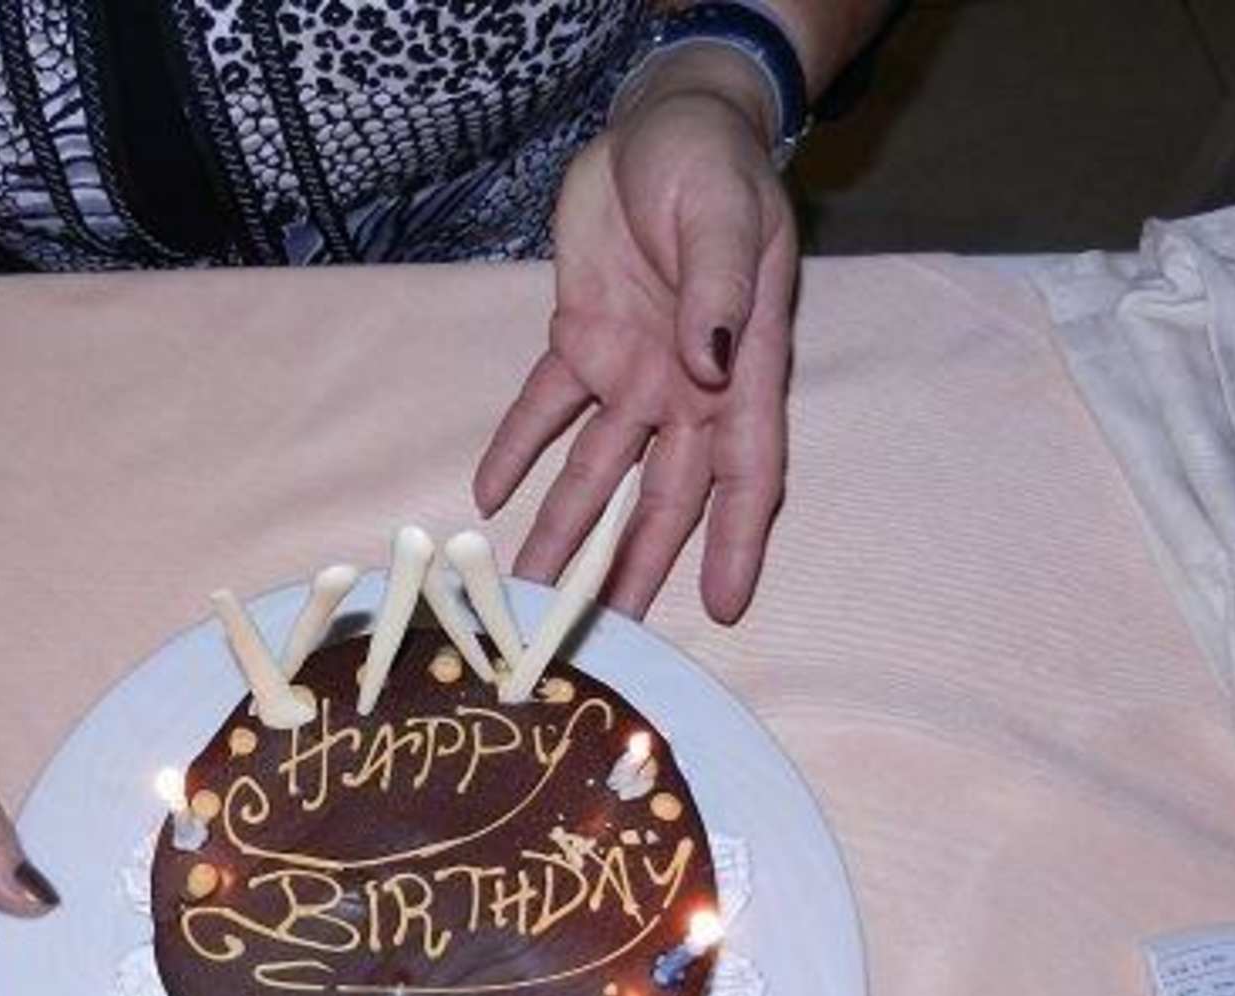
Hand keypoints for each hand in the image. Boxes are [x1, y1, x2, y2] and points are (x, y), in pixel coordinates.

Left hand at [475, 48, 798, 621]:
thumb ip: (719, 289)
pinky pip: (544, 409)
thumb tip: (710, 361)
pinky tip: (487, 497)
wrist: (662, 124)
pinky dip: (516, 449)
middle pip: (663, 497)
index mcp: (742, 367)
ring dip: (566, 529)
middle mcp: (688, 388)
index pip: (746, 471)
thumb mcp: (725, 216)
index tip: (726, 607)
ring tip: (529, 591)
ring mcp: (631, 372)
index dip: (737, 541)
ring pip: (597, 472)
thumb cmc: (713, 166)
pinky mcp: (579, 344)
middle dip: (635, 566)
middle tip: (603, 633)